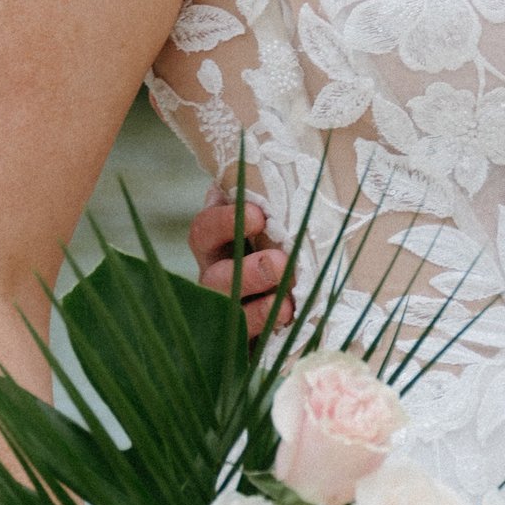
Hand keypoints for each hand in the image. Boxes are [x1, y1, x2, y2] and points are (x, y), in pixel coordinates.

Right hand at [188, 181, 292, 337]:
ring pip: (228, 316)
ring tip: (288, 303)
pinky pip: (249, 349)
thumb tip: (296, 155)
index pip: (205, 230)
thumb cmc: (289, 245)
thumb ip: (274, 195)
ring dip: (259, 309)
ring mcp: (228, 317)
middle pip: (213, 278)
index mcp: (220, 246)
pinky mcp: (245, 348)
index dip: (224, 222)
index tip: (258, 214)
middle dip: (246, 271)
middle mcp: (217, 280)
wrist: (299, 306)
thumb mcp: (280, 220)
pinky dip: (270, 339)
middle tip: (281, 262)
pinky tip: (291, 330)